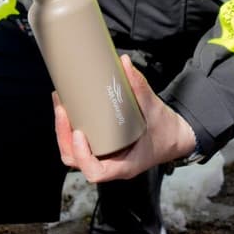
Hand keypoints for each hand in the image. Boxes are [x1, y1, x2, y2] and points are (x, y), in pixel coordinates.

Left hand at [53, 55, 197, 183]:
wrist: (174, 136)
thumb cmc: (166, 131)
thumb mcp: (155, 109)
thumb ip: (139, 86)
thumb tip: (123, 62)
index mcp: (124, 165)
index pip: (96, 172)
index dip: (82, 155)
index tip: (79, 133)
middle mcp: (110, 163)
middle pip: (75, 159)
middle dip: (64, 135)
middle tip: (62, 108)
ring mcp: (103, 156)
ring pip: (73, 152)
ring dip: (62, 130)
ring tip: (60, 103)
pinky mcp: (100, 146)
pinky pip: (79, 142)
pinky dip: (70, 127)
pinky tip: (68, 106)